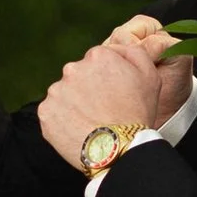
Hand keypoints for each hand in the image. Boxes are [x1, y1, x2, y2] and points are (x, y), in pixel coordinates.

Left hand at [37, 31, 181, 170]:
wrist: (120, 150)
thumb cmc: (137, 113)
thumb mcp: (150, 75)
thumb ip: (133, 52)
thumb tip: (117, 46)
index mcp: (97, 56)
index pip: (97, 61)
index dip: (107, 78)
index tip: (113, 93)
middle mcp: (72, 69)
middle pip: (78, 76)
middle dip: (88, 89)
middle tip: (102, 109)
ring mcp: (56, 91)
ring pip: (64, 94)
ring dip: (74, 104)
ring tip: (91, 121)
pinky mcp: (45, 112)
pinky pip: (53, 113)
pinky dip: (63, 120)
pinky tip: (79, 129)